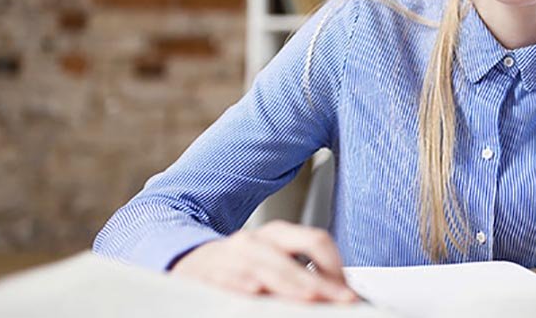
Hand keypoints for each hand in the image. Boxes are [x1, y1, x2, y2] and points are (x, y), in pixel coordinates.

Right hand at [170, 220, 359, 303]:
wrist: (187, 259)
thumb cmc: (238, 264)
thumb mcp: (272, 260)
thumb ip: (302, 272)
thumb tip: (338, 290)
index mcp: (276, 235)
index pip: (315, 241)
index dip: (335, 265)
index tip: (348, 290)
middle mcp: (255, 241)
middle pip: (293, 259)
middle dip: (320, 283)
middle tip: (341, 300)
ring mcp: (231, 257)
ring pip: (265, 269)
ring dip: (290, 284)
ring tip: (310, 296)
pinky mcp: (209, 274)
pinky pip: (229, 279)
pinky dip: (244, 285)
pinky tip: (256, 292)